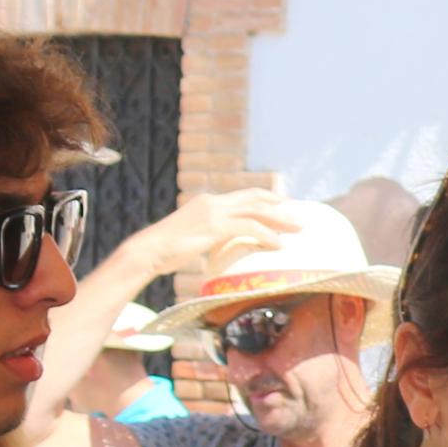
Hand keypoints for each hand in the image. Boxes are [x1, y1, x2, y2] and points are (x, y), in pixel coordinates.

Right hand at [94, 187, 304, 295]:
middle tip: (299, 217)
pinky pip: (247, 228)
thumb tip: (226, 245)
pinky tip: (279, 244)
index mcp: (208, 202)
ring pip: (255, 211)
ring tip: (297, 229)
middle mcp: (212, 202)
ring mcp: (213, 212)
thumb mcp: (195, 238)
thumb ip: (212, 236)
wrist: (148, 251)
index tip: (284, 205)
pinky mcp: (213, 226)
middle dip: (279, 207)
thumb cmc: (168, 250)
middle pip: (254, 199)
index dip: (266, 198)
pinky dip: (266, 235)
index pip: (244, 196)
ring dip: (279, 220)